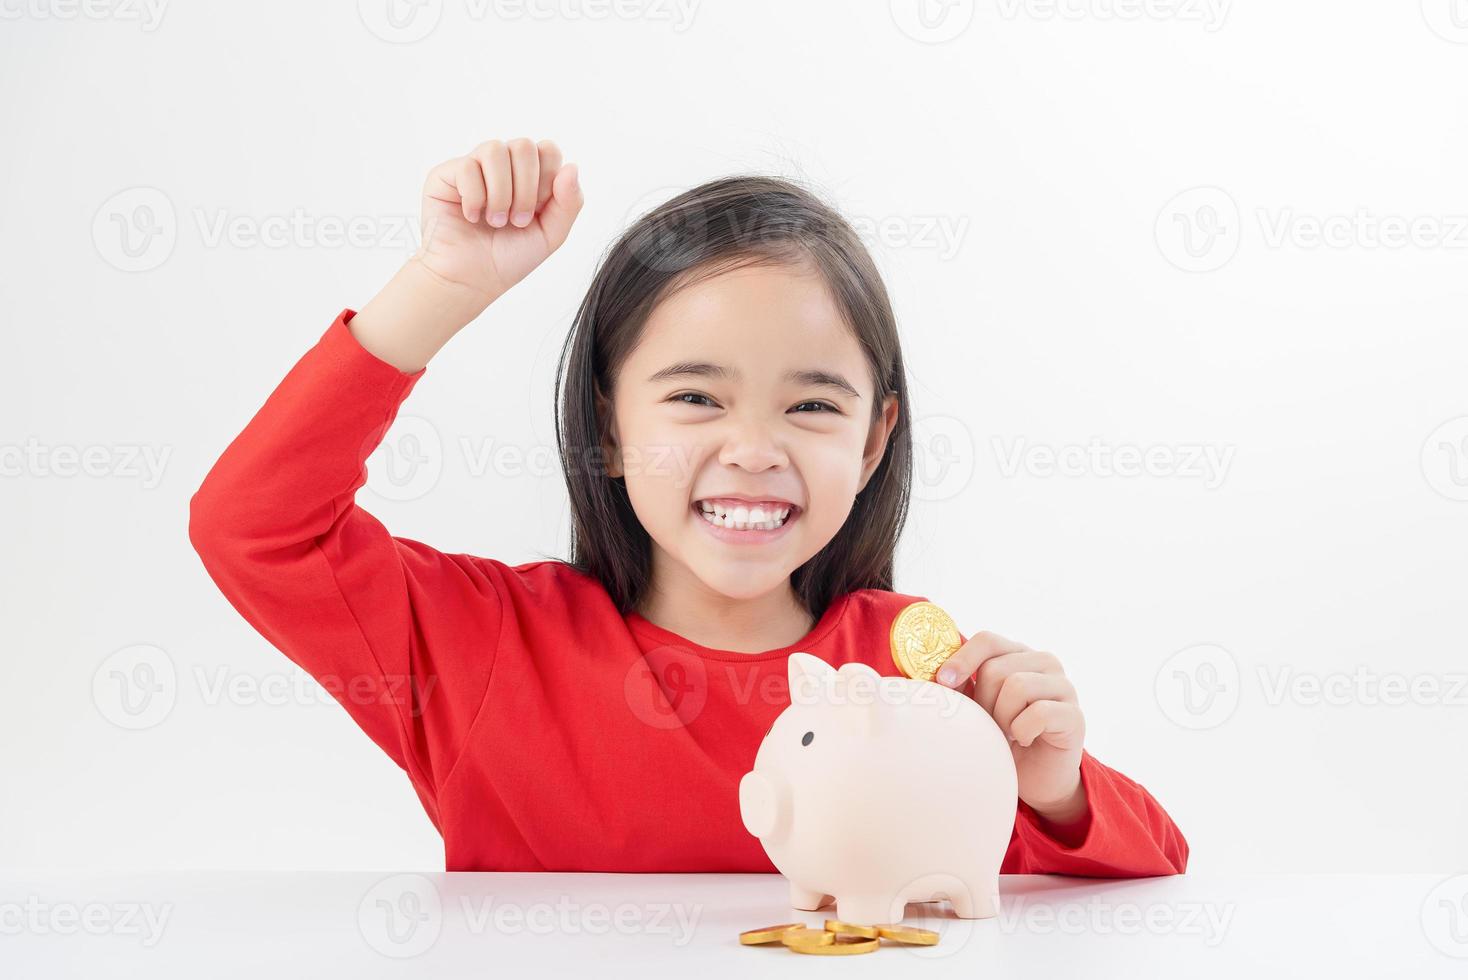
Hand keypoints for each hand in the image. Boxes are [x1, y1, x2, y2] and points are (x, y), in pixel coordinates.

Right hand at [414, 137, 582, 302]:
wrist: (469, 280)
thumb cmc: (508, 259)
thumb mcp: (551, 235)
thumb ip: (570, 202)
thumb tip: (572, 166)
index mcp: (529, 176)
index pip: (548, 149)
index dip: (547, 179)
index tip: (537, 211)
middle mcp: (503, 166)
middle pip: (524, 145)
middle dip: (526, 188)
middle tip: (517, 221)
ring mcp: (474, 167)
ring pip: (495, 149)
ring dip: (500, 193)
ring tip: (495, 221)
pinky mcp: (446, 174)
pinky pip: (467, 166)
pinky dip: (474, 197)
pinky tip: (471, 217)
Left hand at [935, 631, 1086, 821]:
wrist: (1035, 779)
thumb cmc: (1002, 739)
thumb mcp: (976, 709)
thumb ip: (961, 687)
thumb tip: (932, 675)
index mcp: (1018, 654)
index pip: (988, 640)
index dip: (962, 659)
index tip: (943, 682)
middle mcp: (1044, 663)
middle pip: (996, 669)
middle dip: (983, 703)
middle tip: (990, 724)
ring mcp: (1064, 686)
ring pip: (1017, 686)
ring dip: (1003, 718)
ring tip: (1007, 733)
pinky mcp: (1075, 715)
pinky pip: (1038, 713)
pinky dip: (1022, 731)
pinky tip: (1025, 740)